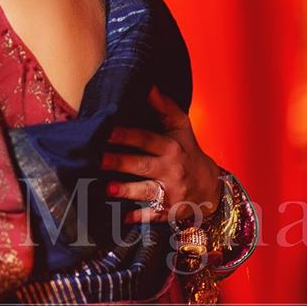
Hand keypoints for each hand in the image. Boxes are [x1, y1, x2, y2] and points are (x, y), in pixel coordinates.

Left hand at [102, 87, 220, 224]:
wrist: (210, 185)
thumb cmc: (188, 150)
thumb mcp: (180, 127)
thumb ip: (164, 107)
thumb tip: (147, 85)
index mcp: (171, 147)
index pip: (146, 139)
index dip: (126, 135)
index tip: (106, 130)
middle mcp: (171, 170)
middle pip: (142, 165)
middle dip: (119, 162)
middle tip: (96, 159)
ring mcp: (171, 192)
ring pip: (146, 191)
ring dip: (126, 191)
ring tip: (107, 188)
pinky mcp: (170, 211)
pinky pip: (154, 216)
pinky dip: (140, 218)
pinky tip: (124, 219)